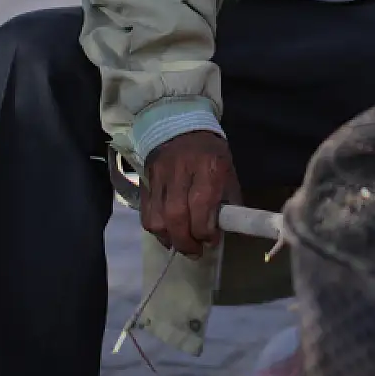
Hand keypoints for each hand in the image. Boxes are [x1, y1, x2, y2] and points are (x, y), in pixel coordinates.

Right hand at [142, 131, 241, 257]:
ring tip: (181, 245)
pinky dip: (156, 230)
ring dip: (169, 239)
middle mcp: (182, 171)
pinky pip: (146, 213)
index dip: (206, 230)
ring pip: (157, 218)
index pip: (202, 205)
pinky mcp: (146, 181)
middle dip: (186, 241)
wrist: (179, 124)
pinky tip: (167, 235)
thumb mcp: (228, 170)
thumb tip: (227, 229)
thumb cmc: (210, 152)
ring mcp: (160, 176)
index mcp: (208, 166)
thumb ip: (228, 200)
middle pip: (177, 215)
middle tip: (196, 251)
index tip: (212, 241)